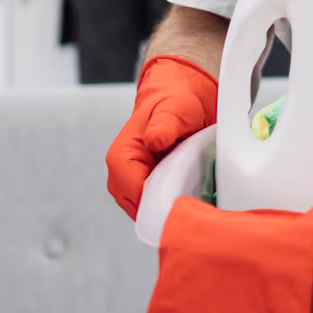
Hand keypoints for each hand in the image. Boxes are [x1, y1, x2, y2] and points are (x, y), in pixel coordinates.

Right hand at [106, 55, 218, 218]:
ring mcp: (128, 185)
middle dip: (166, 208)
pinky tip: (187, 193)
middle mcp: (118, 175)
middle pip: (141, 210)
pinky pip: (154, 208)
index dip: (161, 203)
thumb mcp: (175, 109)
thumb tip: (155, 141)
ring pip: (148, 213)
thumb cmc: (175, 103)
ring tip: (191, 191)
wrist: (176, 100)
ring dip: (169, 207)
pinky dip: (170, 205)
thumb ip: (165, 126)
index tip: (186, 199)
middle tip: (193, 196)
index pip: (136, 196)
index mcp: (121, 157)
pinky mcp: (140, 190)